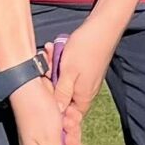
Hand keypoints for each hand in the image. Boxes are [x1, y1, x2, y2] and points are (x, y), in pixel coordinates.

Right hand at [8, 77, 78, 144]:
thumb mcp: (50, 139)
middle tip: (72, 134)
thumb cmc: (38, 113)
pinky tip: (68, 115)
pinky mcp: (48, 127)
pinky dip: (68, 125)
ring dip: (71, 134)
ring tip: (69, 120)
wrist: (30, 86)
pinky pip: (63, 133)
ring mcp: (43, 139)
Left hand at [51, 18, 115, 138]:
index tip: (41, 97)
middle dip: (48, 83)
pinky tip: (54, 49)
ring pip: (61, 82)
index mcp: (83, 98)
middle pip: (61, 97)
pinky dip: (58, 62)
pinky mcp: (83, 70)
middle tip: (44, 65)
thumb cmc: (86, 49)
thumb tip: (55, 113)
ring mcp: (84, 81)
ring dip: (52, 69)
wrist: (103, 27)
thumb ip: (61, 94)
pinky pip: (66, 72)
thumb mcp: (68, 73)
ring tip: (49, 52)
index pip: (66, 117)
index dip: (52, 111)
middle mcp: (84, 92)